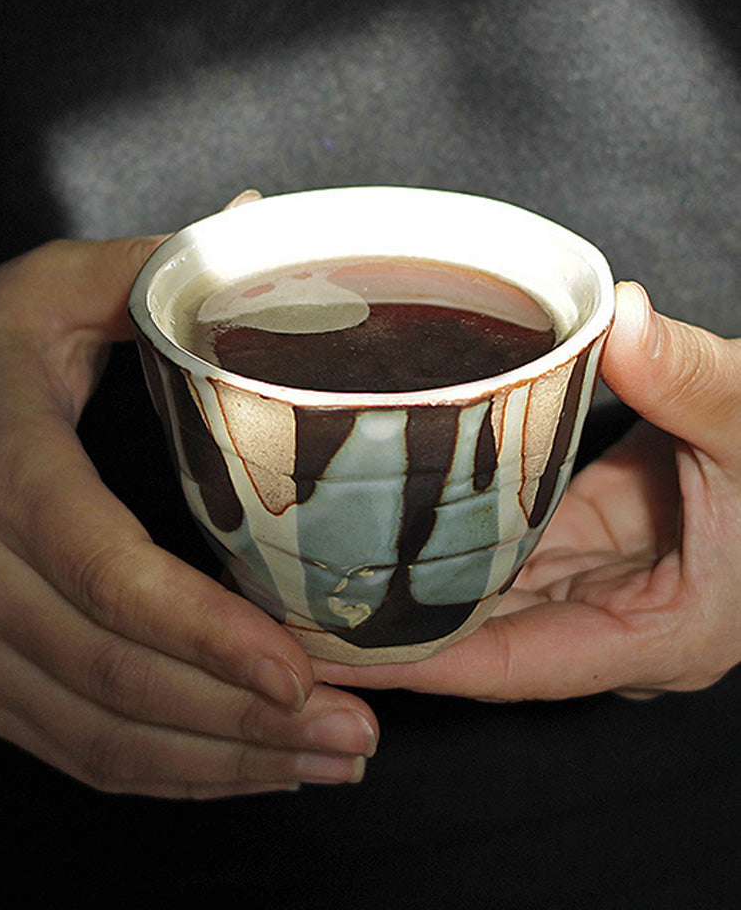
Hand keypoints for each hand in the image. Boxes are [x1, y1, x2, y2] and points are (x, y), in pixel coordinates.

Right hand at [0, 237, 376, 797]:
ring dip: (220, 765)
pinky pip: (71, 750)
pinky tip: (246, 767)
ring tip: (331, 760)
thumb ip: (151, 269)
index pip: (107, 574)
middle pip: (113, 677)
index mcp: (6, 469)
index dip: (204, 635)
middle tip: (356, 731)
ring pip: (96, 734)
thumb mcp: (49, 293)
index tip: (302, 671)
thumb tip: (261, 218)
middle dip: (242, 722)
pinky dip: (165, 773)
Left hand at [315, 282, 740, 700]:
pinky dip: (451, 524)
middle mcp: (615, 617)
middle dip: (390, 623)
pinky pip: (508, 536)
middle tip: (286, 597)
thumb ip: (697, 382)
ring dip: (411, 575)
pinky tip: (389, 502)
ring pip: (487, 583)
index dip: (416, 660)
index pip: (509, 664)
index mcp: (657, 635)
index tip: (324, 649)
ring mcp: (600, 575)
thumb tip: (626, 320)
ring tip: (313, 554)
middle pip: (482, 634)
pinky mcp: (590, 529)